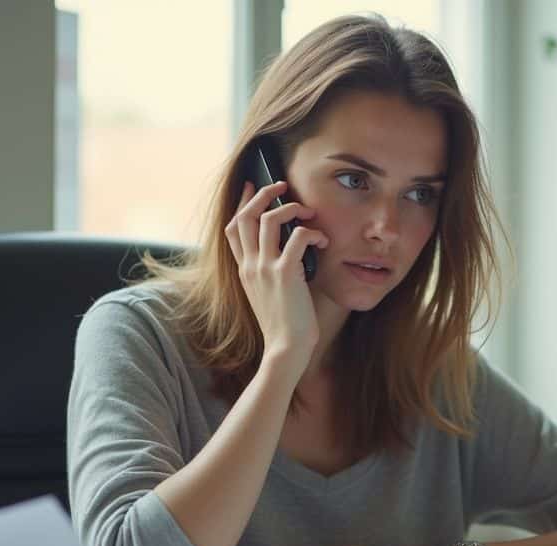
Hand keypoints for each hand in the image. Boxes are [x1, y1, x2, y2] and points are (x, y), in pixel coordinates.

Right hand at [224, 181, 328, 372]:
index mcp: (244, 270)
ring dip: (291, 208)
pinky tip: (323, 242)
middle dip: (264, 193)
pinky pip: (298, 236)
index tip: (252, 186)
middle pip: (246, 215)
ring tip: (309, 212)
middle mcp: (250, 266)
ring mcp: (264, 268)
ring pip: (270, 218)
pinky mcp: (285, 273)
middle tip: (282, 184)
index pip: (233, 228)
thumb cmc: (285, 326)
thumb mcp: (270, 295)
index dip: (242, 203)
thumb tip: (290, 249)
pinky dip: (313, 233)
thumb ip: (271, 272)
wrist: (286, 349)